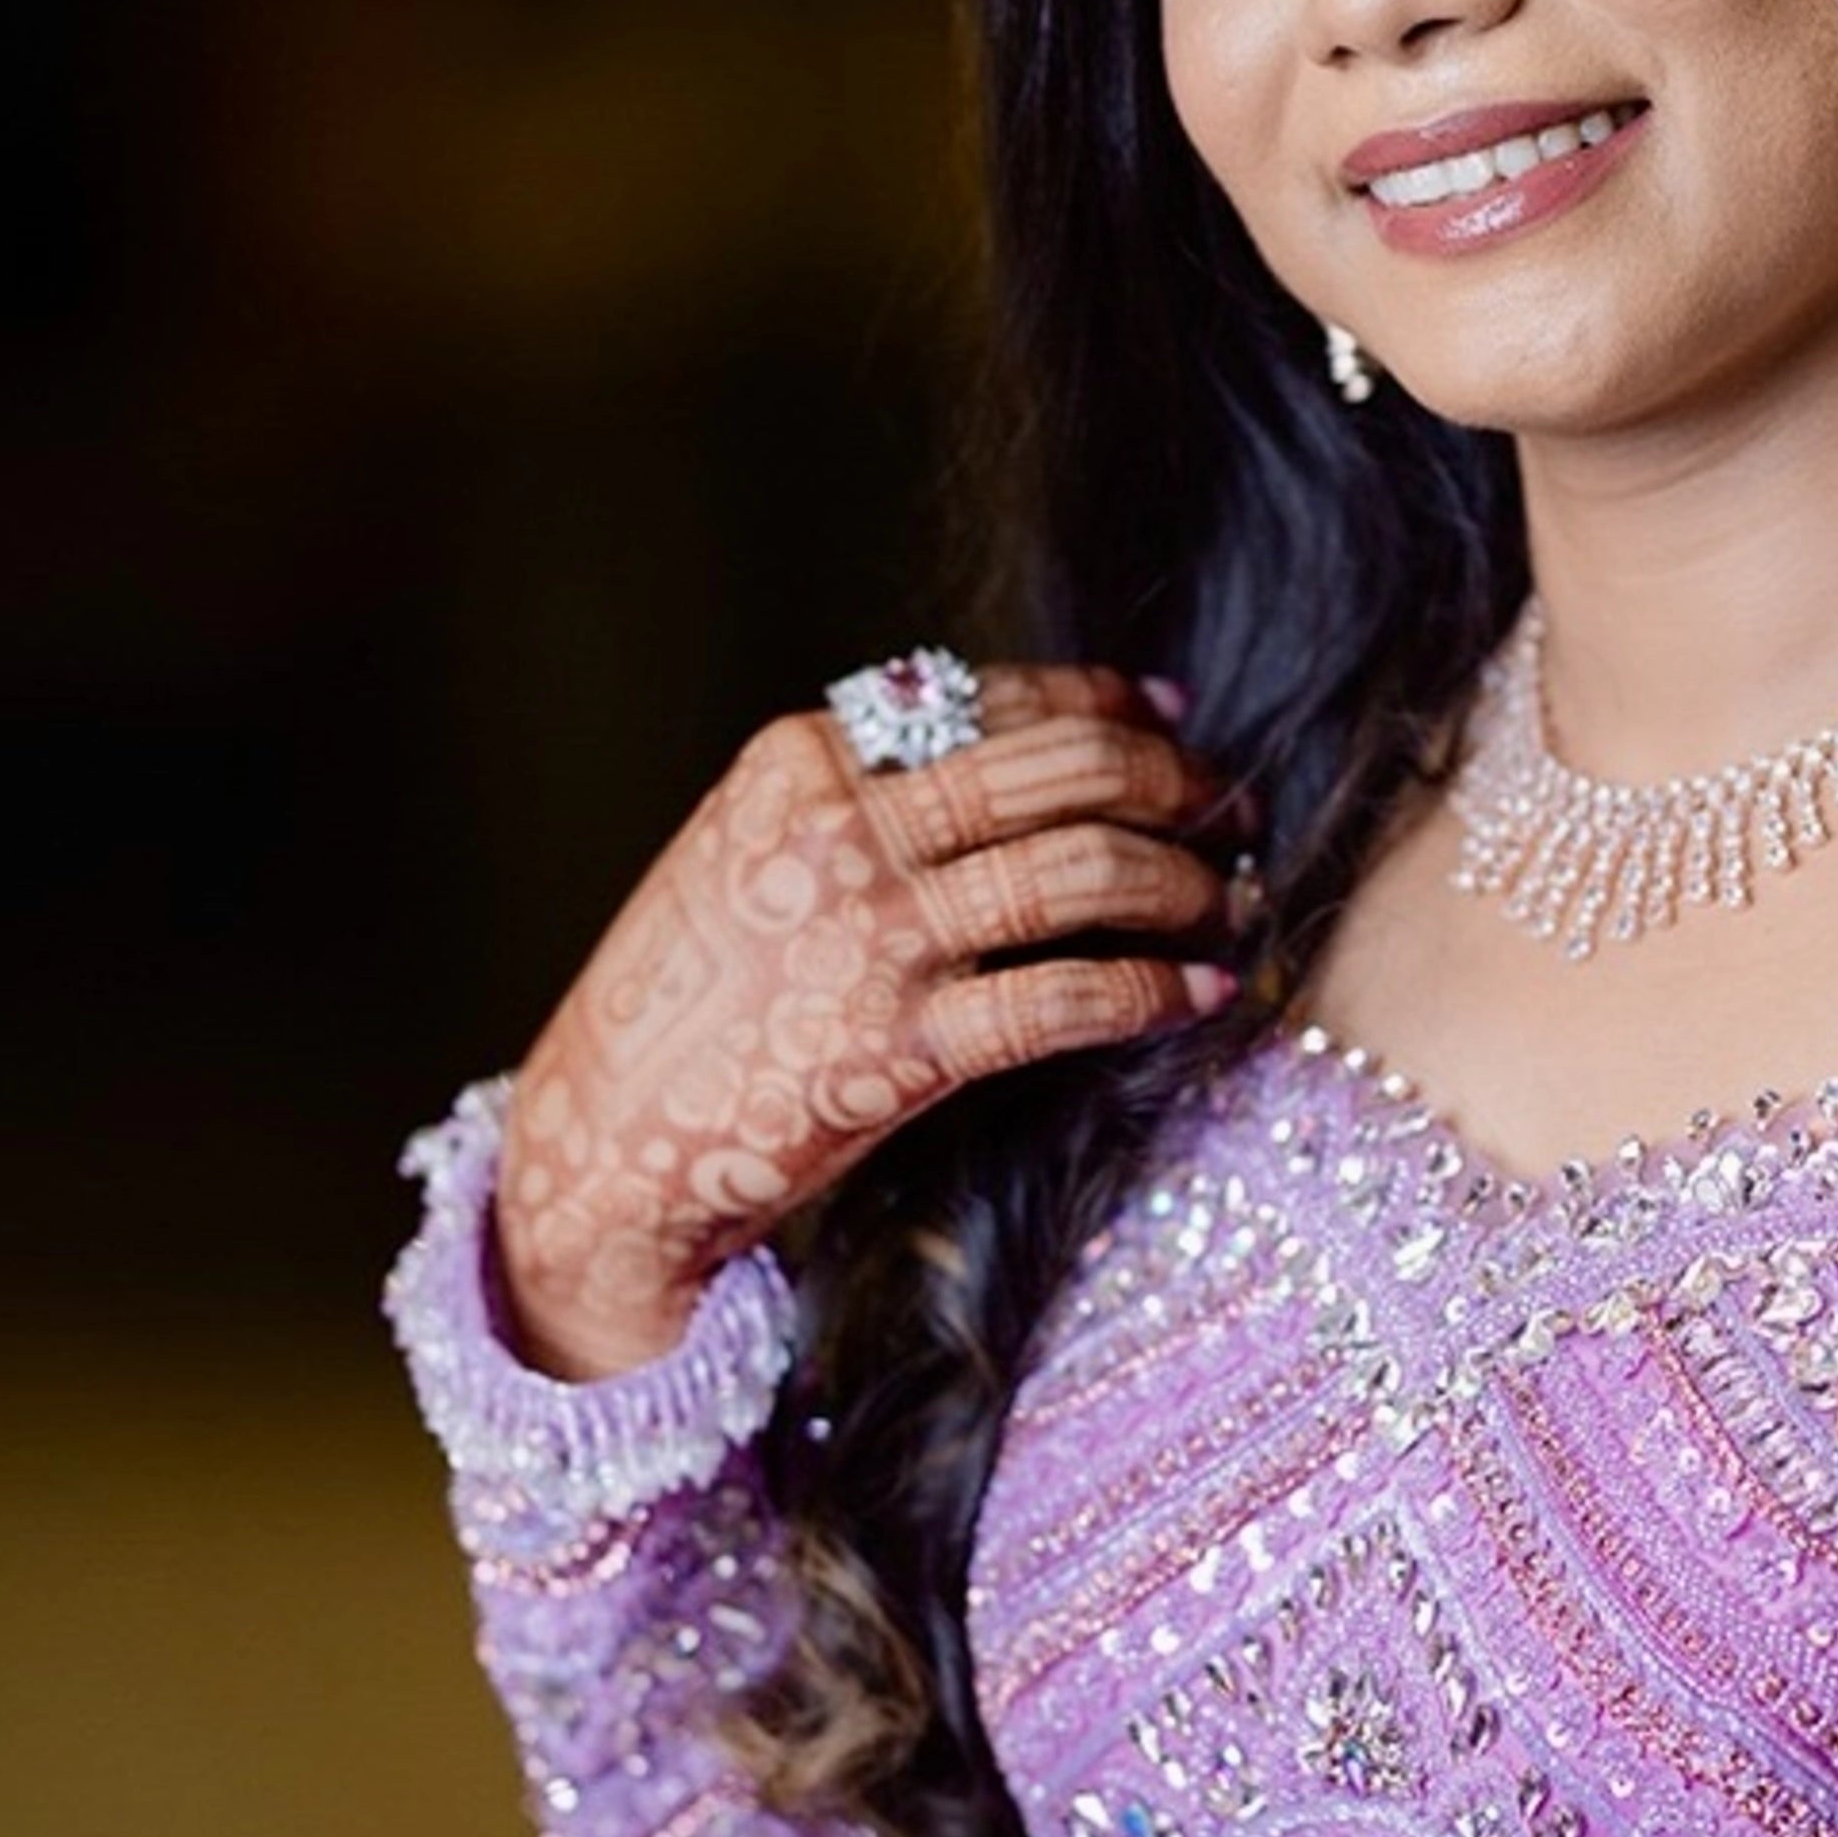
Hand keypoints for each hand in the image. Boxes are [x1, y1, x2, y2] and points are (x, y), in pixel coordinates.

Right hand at [493, 662, 1256, 1376]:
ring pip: (1083, 870)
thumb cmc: (685, 1001)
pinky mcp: (901, 1045)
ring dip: (1183, 883)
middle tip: (1231, 810)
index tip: (1172, 724)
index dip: (1103, 705)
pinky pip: (1068, 998)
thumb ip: (858, 798)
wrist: (605, 1138)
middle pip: (1061, 769)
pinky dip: (1154, 989)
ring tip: (1231, 901)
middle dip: (1172, 784)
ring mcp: (874, 936)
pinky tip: (1200, 995)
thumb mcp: (747, 853)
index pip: (991, 698)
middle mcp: (842, 828)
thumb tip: (1012, 757)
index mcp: (803, 760)